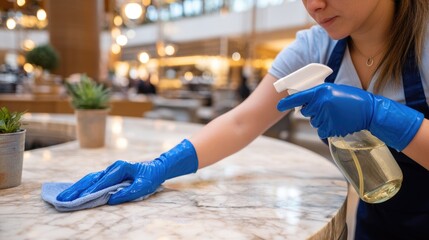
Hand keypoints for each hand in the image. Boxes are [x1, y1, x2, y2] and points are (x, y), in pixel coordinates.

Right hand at [57, 139, 198, 204]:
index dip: (90, 191)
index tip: (79, 199)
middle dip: (76, 190)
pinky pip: (93, 181)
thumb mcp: (143, 186)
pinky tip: (74, 192)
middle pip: (91, 179)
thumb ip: (128, 193)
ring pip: (89, 180)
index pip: (102, 181)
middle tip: (62, 200)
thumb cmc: (151, 177)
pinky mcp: (109, 175)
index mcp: (120, 168)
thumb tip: (111, 200)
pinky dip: (82, 187)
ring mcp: (109, 171)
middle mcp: (112, 168)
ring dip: (76, 189)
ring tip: (63, 197)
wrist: (156, 168)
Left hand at [277, 83, 423, 149]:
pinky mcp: (330, 128)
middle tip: (328, 108)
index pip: (299, 97)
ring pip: (314, 122)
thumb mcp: (333, 91)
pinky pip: (321, 131)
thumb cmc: (352, 99)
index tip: (278, 106)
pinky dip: (327, 129)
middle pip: (306, 112)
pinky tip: (337, 123)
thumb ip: (318, 95)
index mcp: (321, 91)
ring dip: (321, 120)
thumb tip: (303, 102)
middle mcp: (321, 103)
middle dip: (313, 111)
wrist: (370, 111)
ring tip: (336, 114)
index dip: (287, 102)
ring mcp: (326, 116)